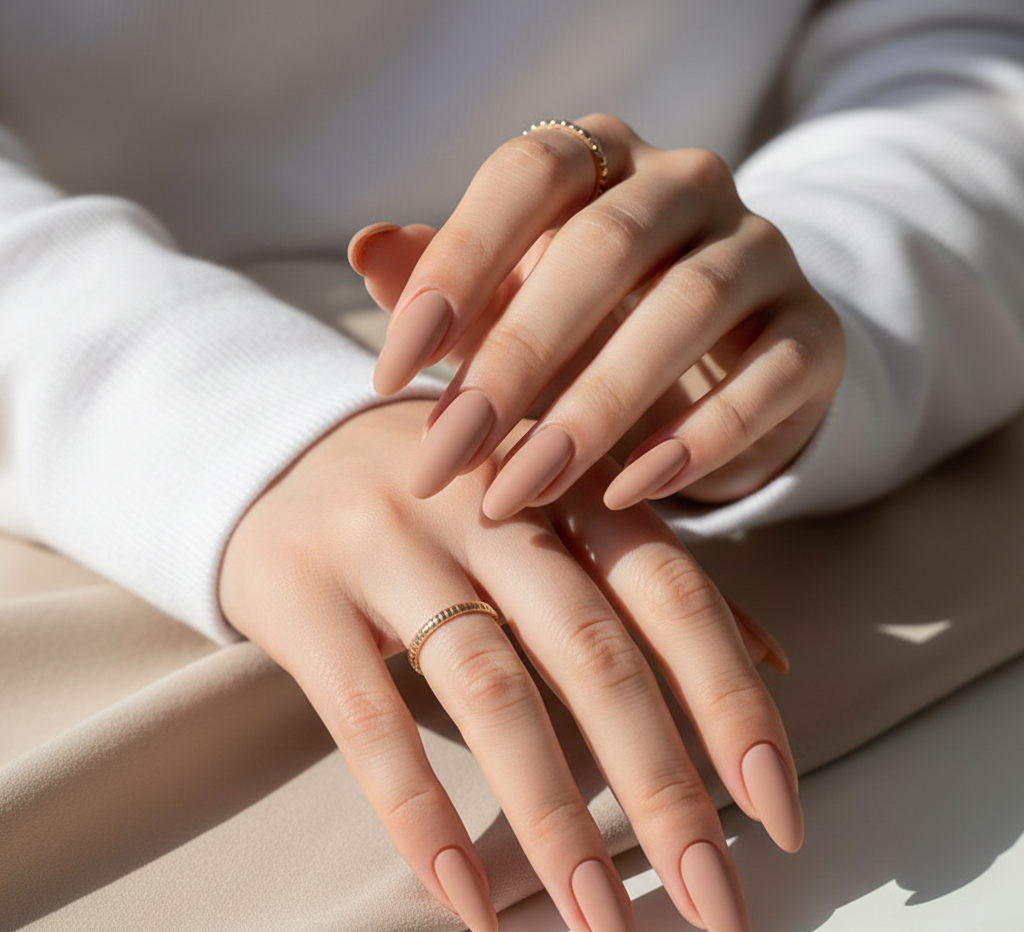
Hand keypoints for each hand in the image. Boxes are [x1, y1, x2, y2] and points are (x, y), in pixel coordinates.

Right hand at [219, 399, 801, 931]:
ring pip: (492, 689)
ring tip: (601, 921)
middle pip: (593, 651)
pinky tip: (466, 899)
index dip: (730, 702)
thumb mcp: (549, 513)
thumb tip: (774, 661)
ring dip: (555, 819)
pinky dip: (422, 815)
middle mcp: (486, 502)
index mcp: (561, 481)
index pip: (669, 592)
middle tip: (716, 903)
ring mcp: (389, 542)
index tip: (776, 814)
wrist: (277, 457)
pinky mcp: (304, 595)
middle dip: (661, 786)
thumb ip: (650, 578)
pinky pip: (369, 719)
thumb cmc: (442, 502)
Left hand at [350, 114, 844, 516]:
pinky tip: (625, 490)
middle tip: (450, 455)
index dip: (454, 268)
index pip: (525, 175)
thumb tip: (366, 250)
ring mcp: (763, 250)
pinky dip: (693, 440)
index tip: (389, 375)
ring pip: (685, 309)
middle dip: (515, 360)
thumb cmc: (589, 326)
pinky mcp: (813, 331)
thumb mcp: (509, 300)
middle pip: (600, 248)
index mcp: (602, 158)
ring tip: (523, 488)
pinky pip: (762, 378)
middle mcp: (688, 183)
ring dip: (593, 410)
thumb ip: (445, 279)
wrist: (716, 363)